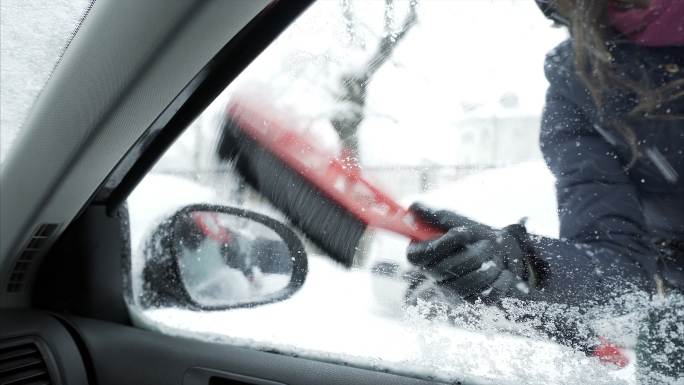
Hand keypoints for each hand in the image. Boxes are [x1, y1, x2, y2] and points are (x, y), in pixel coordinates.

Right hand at [407, 203, 539, 303]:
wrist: (500, 249)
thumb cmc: (472, 234)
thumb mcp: (454, 221)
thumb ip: (435, 216)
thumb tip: (413, 207)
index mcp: (422, 256)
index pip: (417, 257)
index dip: (440, 245)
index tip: (460, 232)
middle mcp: (433, 277)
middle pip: (447, 269)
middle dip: (474, 251)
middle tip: (486, 242)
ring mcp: (453, 292)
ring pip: (470, 282)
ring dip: (490, 264)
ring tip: (495, 255)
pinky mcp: (474, 302)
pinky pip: (488, 294)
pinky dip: (501, 279)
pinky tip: (503, 271)